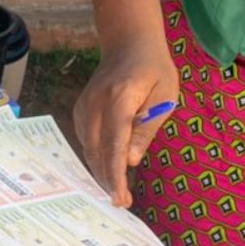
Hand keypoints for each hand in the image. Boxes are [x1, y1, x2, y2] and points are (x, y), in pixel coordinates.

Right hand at [73, 36, 177, 207]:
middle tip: (121, 202)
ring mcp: (84, 107)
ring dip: (101, 171)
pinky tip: (107, 169)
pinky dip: (96, 157)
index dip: (115, 174)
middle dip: (108, 179)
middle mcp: (95, 104)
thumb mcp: (164, 96)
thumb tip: (130, 161)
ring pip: (89, 148)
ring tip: (116, 190)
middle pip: (97, 150)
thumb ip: (146, 128)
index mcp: (120, 98)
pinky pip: (87, 141)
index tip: (119, 198)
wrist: (128, 43)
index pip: (115, 143)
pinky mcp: (80, 110)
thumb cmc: (154, 70)